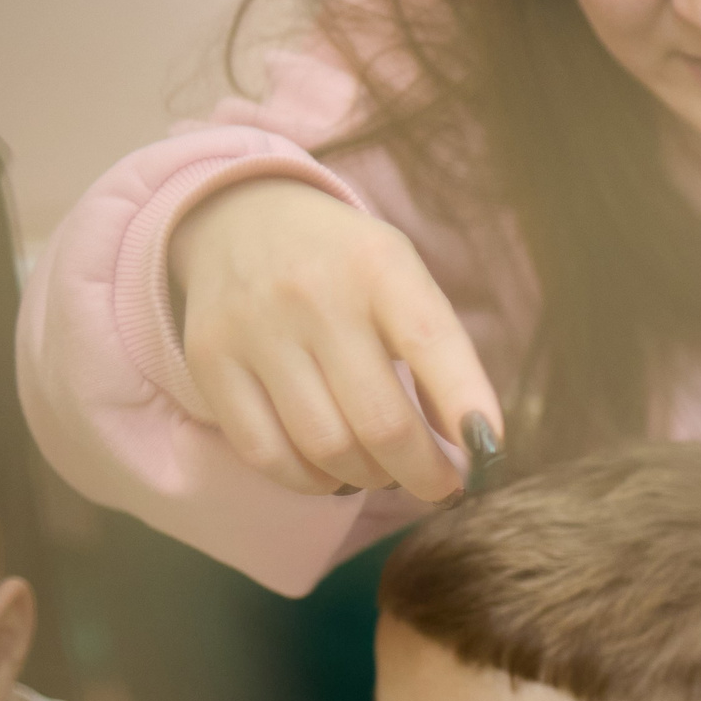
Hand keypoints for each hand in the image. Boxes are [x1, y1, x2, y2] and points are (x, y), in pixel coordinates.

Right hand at [167, 177, 501, 500]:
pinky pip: (268, 455)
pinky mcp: (211, 361)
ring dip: (369, 478)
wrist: (242, 216)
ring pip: (327, 448)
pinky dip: (312, 481)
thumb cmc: (347, 269)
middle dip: (425, 473)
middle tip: (440, 484)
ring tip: (383, 469)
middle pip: (380, 422)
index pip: (431, 343)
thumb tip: (470, 447)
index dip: (467, 407)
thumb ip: (441, 355)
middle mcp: (313, 293)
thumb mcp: (403, 280)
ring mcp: (255, 327)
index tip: (488, 453)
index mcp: (378, 264)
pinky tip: (332, 472)